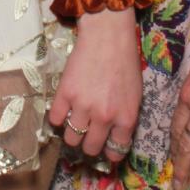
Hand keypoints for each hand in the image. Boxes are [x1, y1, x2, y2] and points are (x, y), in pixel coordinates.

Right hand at [47, 9, 142, 166]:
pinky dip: (57, 118)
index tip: (106, 149)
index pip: (116, 151)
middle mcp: (104, 117)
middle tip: (88, 136)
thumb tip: (115, 137)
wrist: (107, 37)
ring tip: (75, 124)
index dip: (110, 153)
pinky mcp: (64, 94)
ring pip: (71, 139)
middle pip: (91, 148)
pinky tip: (63, 110)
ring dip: (73, 135)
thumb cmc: (125, 63)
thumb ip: (125, 118)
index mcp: (125, 118)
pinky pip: (55, 119)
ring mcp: (82, 106)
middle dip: (90, 146)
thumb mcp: (135, 95)